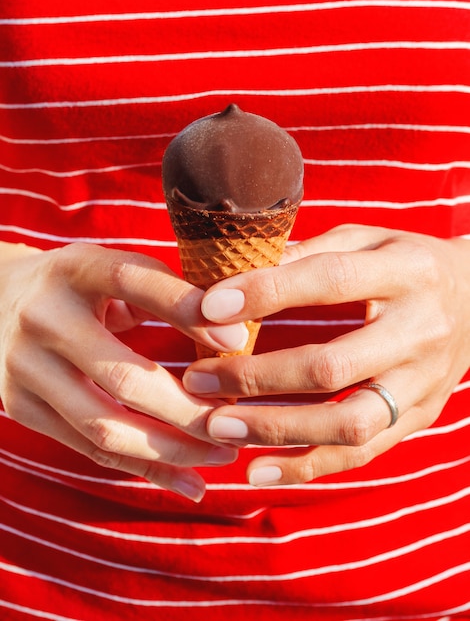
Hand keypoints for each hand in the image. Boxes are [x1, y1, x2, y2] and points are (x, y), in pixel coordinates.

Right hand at [0, 242, 247, 501]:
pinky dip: (145, 469)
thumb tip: (235, 337)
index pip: (133, 283)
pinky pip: (90, 449)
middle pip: (124, 377)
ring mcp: (24, 367)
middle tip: (238, 424)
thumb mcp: (116, 269)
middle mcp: (44, 318)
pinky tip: (189, 481)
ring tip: (222, 455)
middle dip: (190, 410)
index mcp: (76, 269)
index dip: (187, 309)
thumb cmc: (82, 285)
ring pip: (106, 426)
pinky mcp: (21, 406)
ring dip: (172, 450)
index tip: (239, 339)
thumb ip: (168, 292)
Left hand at [183, 225, 469, 485]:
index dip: (266, 294)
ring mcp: (424, 383)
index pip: (329, 281)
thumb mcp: (366, 238)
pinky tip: (258, 469)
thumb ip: (308, 254)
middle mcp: (420, 331)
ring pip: (349, 423)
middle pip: (333, 366)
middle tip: (197, 380)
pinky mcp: (420, 416)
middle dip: (257, 377)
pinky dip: (307, 467)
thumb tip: (237, 275)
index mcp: (406, 272)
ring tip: (218, 427)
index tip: (208, 306)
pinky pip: (363, 453)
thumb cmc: (405, 261)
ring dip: (276, 430)